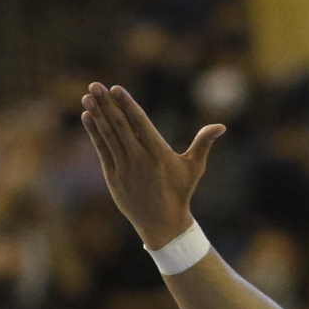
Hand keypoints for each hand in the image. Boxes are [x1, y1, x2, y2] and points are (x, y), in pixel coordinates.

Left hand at [80, 82, 224, 248]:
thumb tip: (221, 126)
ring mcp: (124, 168)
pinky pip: (102, 149)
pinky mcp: (113, 176)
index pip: (139, 122)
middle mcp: (139, 158)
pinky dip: (94, 133)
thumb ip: (203, 143)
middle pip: (120, 125)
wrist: (162, 223)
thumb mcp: (194, 168)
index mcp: (158, 152)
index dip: (127, 104)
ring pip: (108, 135)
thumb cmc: (180, 192)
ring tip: (87, 95)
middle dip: (107, 104)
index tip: (115, 88)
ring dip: (97, 114)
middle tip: (95, 85)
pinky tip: (86, 116)